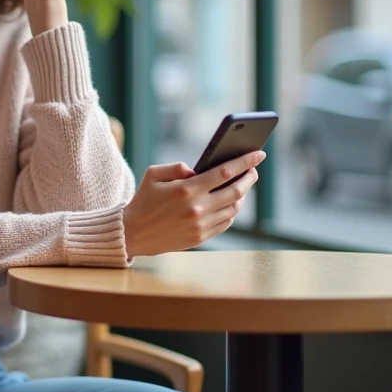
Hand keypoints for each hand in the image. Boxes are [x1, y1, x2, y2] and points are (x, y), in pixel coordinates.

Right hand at [122, 151, 266, 256]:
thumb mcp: (152, 174)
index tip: (258, 154)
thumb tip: (198, 169)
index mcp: (186, 189)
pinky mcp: (200, 237)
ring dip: (243, 194)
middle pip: (235, 190)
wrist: (133, 233)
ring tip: (243, 184)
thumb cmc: (143, 200)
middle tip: (254, 169)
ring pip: (234, 208)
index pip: (224, 172)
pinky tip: (231, 203)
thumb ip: (176, 167)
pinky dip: (232, 211)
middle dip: (249, 177)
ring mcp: (201, 225)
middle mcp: (197, 208)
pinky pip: (226, 223)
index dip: (244, 162)